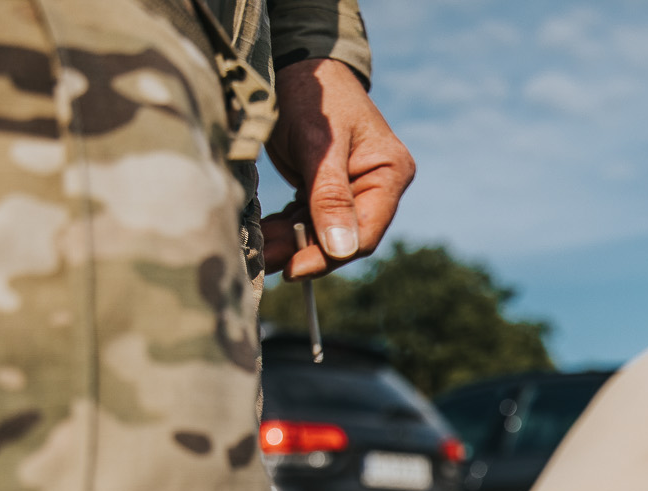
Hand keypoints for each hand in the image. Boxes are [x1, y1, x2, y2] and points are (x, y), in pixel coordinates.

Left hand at [262, 59, 414, 278]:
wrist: (297, 64)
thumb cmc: (314, 93)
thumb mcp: (319, 143)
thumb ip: (330, 196)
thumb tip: (342, 250)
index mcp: (390, 172)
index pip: (367, 230)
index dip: (332, 255)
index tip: (295, 269)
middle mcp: (378, 185)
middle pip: (344, 236)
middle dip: (305, 249)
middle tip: (266, 260)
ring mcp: (353, 188)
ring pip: (323, 232)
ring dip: (290, 242)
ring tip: (258, 249)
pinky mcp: (328, 189)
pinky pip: (308, 218)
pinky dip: (285, 228)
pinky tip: (263, 234)